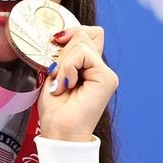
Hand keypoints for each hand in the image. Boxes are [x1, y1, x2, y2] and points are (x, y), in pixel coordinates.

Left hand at [37, 25, 118, 141]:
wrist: (59, 130)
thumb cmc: (56, 108)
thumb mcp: (56, 72)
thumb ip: (65, 53)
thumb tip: (64, 34)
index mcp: (89, 66)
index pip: (87, 33)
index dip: (70, 32)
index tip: (54, 44)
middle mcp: (100, 68)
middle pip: (85, 34)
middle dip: (64, 50)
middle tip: (57, 73)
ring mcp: (106, 73)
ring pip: (81, 42)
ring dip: (63, 62)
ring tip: (62, 83)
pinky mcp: (107, 78)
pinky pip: (83, 54)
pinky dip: (68, 67)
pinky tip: (67, 85)